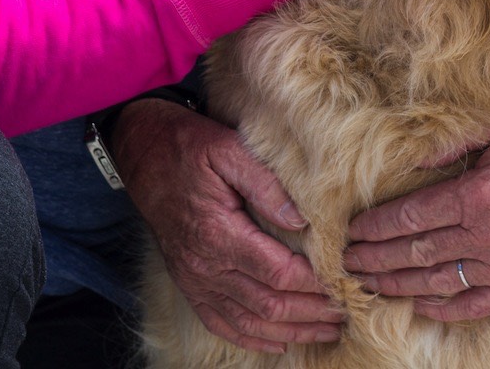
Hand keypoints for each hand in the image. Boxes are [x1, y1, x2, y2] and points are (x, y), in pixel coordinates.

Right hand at [114, 99, 343, 352]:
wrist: (144, 155)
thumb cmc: (189, 148)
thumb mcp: (228, 149)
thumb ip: (266, 185)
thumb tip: (302, 221)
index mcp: (218, 233)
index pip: (277, 271)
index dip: (313, 283)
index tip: (343, 283)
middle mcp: (205, 265)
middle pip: (268, 303)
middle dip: (311, 312)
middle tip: (345, 313)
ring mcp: (195, 280)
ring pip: (249, 321)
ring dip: (291, 330)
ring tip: (326, 330)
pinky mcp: (189, 284)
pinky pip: (221, 323)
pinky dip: (252, 338)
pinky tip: (280, 341)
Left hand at [341, 124, 489, 320]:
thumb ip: (456, 145)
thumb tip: (414, 161)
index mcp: (477, 195)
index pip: (412, 216)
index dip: (377, 226)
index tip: (352, 231)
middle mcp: (486, 236)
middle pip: (416, 251)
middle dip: (376, 258)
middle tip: (347, 262)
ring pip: (437, 280)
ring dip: (398, 284)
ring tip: (368, 284)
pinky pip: (473, 304)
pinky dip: (443, 308)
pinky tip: (418, 304)